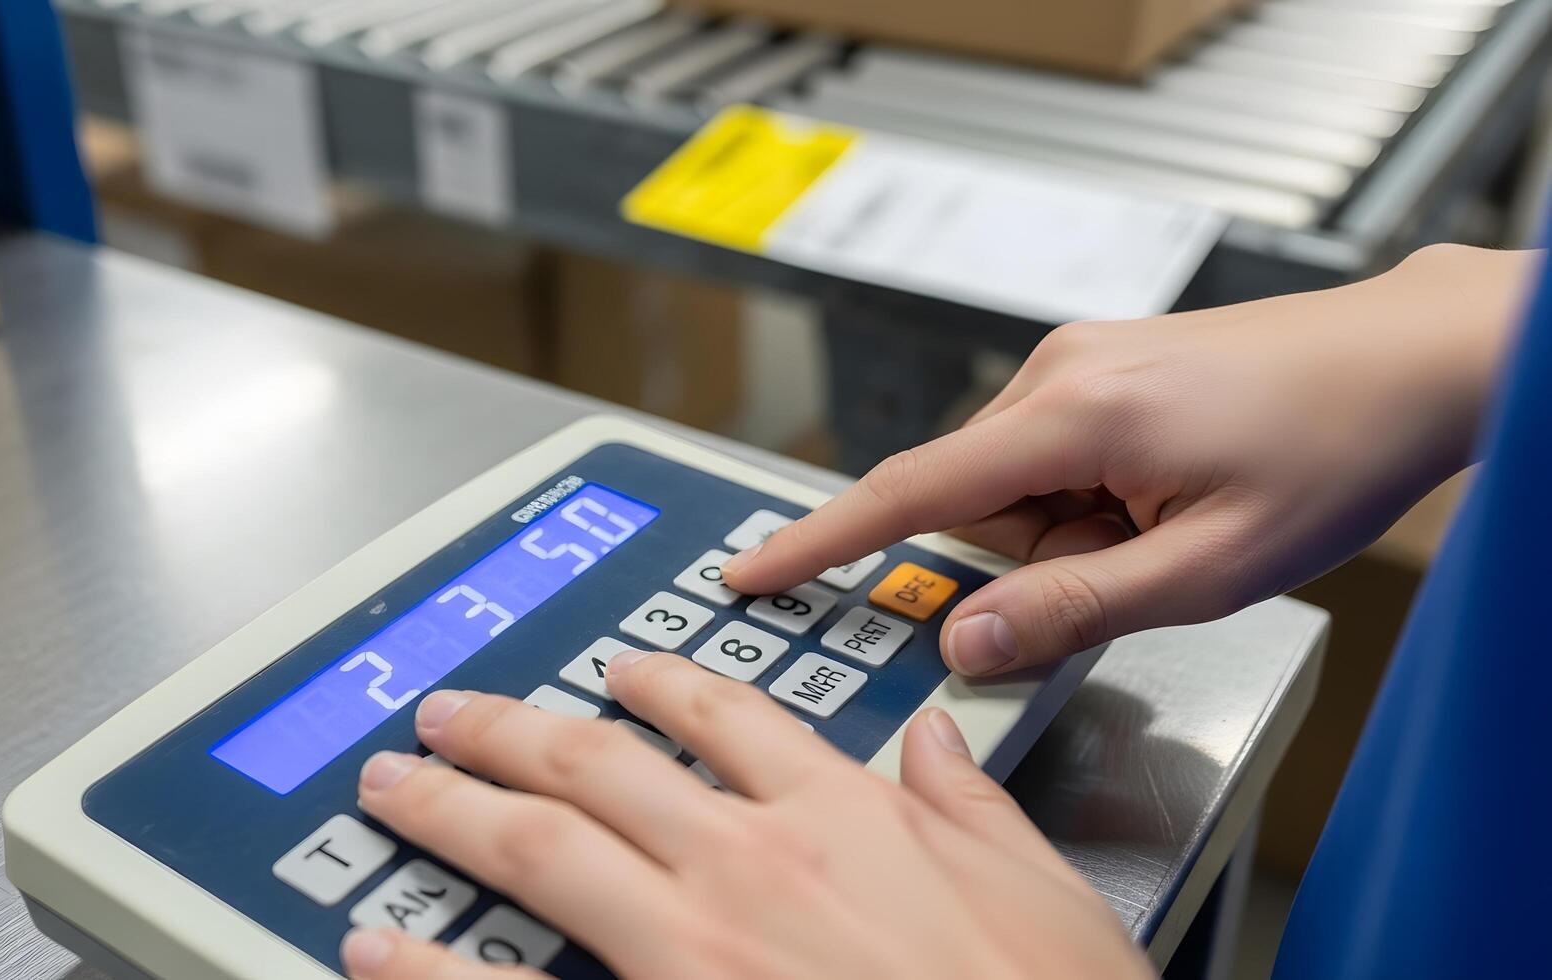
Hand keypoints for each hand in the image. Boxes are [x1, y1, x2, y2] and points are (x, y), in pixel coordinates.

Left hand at [342, 653, 1149, 978]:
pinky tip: (377, 948)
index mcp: (846, 819)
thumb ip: (973, 806)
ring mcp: (692, 948)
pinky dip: (432, 967)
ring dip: (451, 806)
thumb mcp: (1047, 895)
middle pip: (599, 764)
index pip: (731, 718)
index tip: (621, 671)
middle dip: (509, 729)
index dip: (662, 684)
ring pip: (541, 846)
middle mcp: (752, 864)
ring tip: (394, 784)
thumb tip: (935, 743)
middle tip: (446, 713)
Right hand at [724, 244, 1538, 675]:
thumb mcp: (1205, 569)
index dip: (819, 541)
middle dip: (1033, 558)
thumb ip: (1071, 609)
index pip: (909, 491)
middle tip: (1141, 567)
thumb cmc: (1329, 452)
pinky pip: (1051, 456)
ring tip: (1176, 524)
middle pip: (974, 502)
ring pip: (1016, 485)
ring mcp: (1078, 361)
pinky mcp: (1100, 366)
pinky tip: (1168, 496)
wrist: (1413, 360)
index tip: (750, 571)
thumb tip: (959, 642)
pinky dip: (1088, 499)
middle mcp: (1056, 371)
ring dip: (1071, 531)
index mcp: (1071, 414)